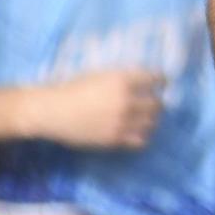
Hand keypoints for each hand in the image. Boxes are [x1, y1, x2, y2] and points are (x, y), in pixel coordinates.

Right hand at [34, 70, 164, 148]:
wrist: (52, 110)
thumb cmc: (73, 88)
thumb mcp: (100, 74)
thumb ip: (122, 78)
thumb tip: (143, 81)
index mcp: (122, 80)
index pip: (155, 79)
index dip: (161, 81)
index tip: (162, 83)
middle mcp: (126, 100)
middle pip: (157, 103)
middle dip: (156, 102)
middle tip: (152, 102)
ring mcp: (122, 121)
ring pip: (152, 122)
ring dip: (151, 119)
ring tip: (145, 117)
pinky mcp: (115, 139)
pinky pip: (140, 140)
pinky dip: (142, 135)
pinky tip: (136, 131)